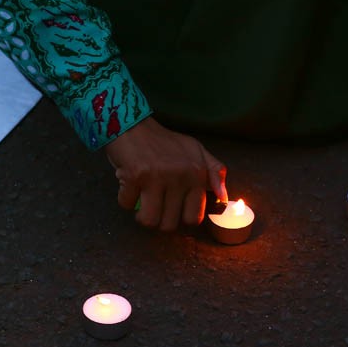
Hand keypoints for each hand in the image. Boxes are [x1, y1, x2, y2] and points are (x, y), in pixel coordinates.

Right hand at [105, 117, 227, 231]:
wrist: (132, 123)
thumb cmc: (163, 140)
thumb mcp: (195, 150)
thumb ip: (214, 172)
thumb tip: (223, 198)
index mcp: (196, 173)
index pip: (194, 216)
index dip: (180, 218)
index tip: (173, 211)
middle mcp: (179, 176)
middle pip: (169, 223)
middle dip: (159, 220)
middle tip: (154, 207)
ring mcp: (156, 177)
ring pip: (149, 220)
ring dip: (142, 216)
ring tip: (141, 204)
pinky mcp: (134, 176)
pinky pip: (126, 204)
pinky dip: (124, 199)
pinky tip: (128, 187)